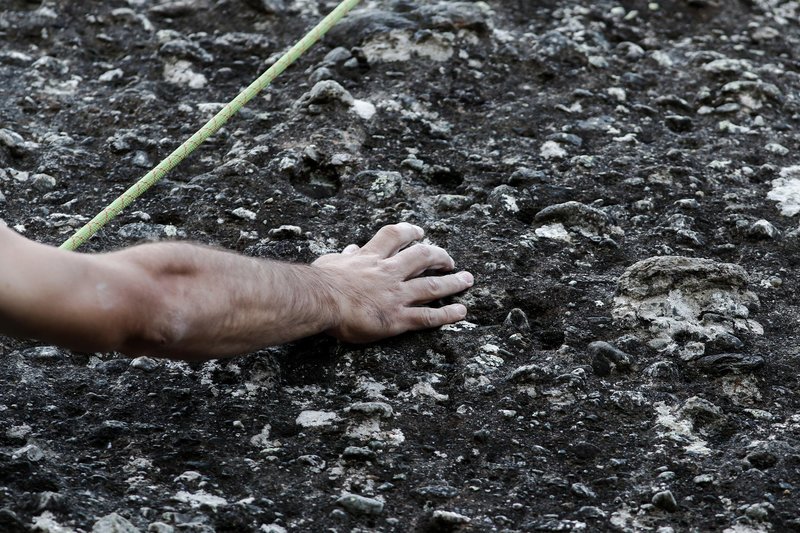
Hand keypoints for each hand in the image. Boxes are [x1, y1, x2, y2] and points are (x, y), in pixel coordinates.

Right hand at [312, 223, 473, 342]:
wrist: (320, 300)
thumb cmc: (319, 283)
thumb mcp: (329, 262)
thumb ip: (343, 257)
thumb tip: (350, 250)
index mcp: (371, 258)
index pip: (395, 237)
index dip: (410, 232)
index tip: (420, 233)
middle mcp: (389, 273)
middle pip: (422, 257)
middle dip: (440, 256)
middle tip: (450, 260)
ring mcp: (396, 295)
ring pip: (432, 285)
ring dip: (453, 282)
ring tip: (467, 280)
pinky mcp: (397, 318)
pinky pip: (428, 316)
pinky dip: (447, 314)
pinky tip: (461, 312)